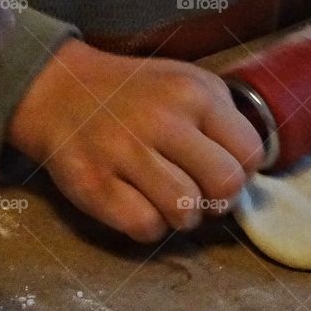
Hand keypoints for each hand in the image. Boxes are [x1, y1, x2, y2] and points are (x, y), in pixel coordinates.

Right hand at [10, 40, 264, 242]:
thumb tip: (250, 171)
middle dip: (217, 199)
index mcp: (193, 94)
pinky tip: (140, 206)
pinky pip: (144, 226)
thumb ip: (223, 120)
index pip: (249, 152)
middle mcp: (161, 121)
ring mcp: (124, 153)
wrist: (59, 92)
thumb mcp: (187, 84)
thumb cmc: (134, 95)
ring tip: (167, 201)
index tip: (221, 170)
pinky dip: (149, 227)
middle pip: (224, 185)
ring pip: (185, 212)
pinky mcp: (94, 185)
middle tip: (198, 193)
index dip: (242, 171)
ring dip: (183, 217)